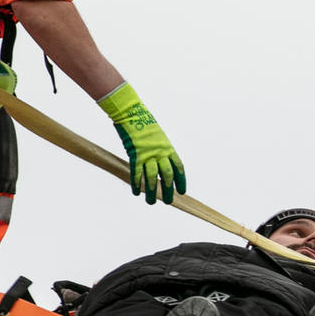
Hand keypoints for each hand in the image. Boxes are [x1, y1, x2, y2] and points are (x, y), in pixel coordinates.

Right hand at [97, 82, 185, 204]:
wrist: (132, 113)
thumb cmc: (144, 125)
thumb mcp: (158, 138)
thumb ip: (161, 152)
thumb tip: (161, 165)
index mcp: (168, 148)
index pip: (178, 167)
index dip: (181, 180)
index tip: (182, 192)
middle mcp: (160, 152)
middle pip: (167, 175)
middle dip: (168, 190)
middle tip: (168, 202)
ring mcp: (148, 154)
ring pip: (152, 177)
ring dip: (152, 191)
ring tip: (151, 202)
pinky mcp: (135, 154)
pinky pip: (136, 172)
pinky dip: (136, 183)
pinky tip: (136, 192)